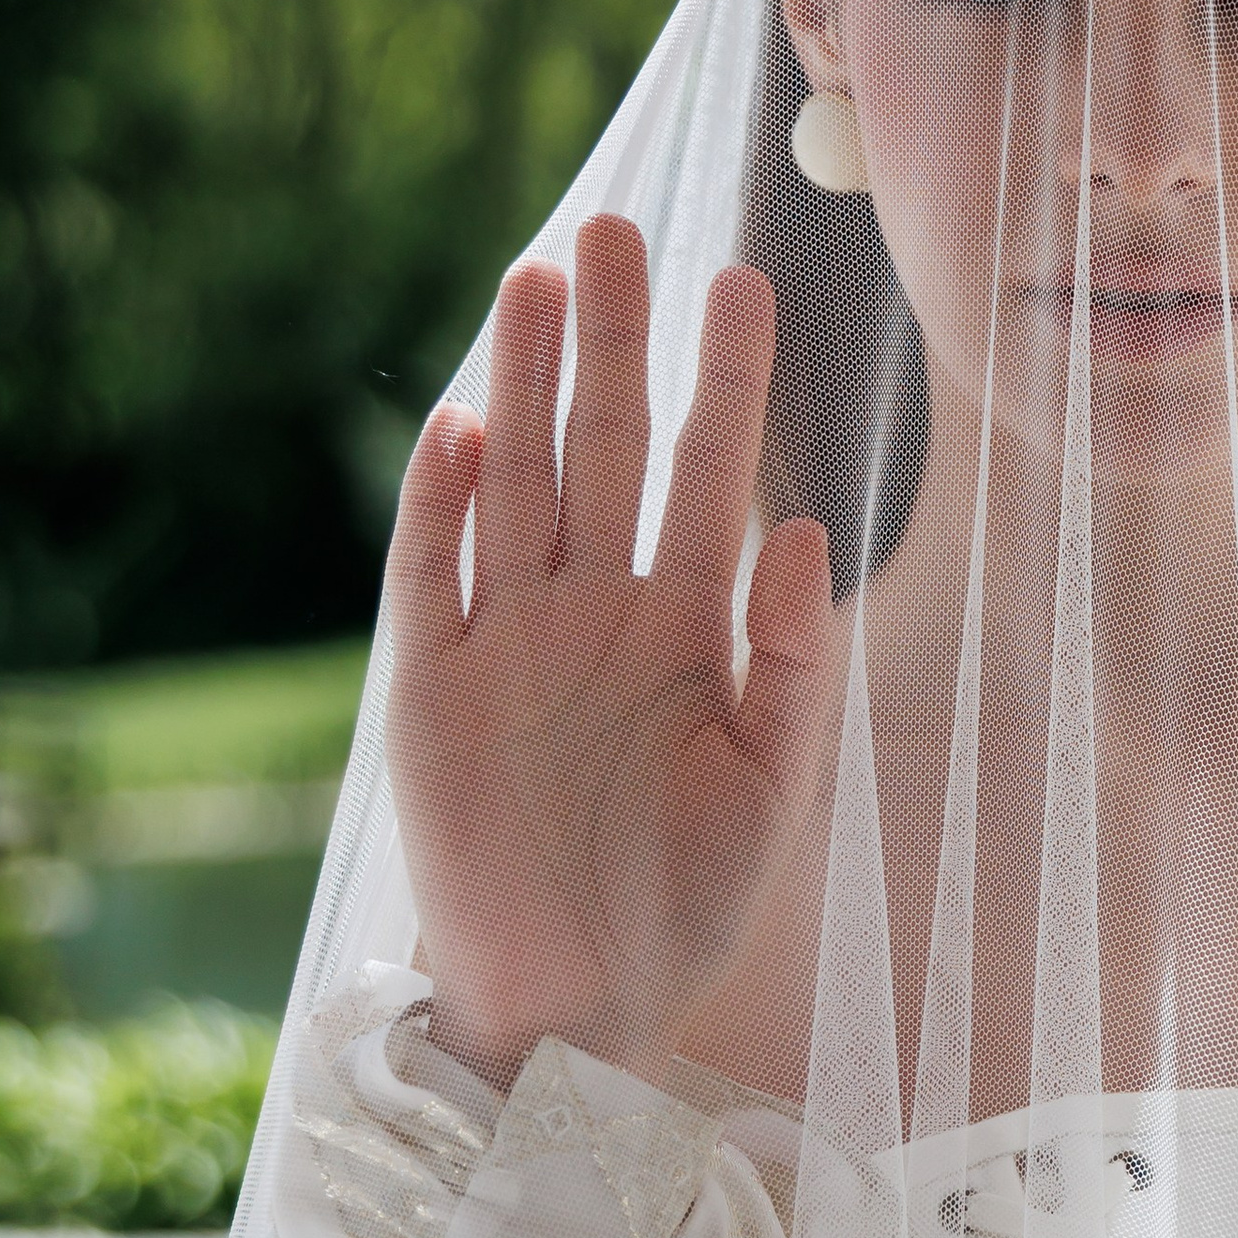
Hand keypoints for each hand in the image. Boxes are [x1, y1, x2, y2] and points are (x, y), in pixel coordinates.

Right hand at [386, 219, 836, 1084]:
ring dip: (518, 381)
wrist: (579, 1008)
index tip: (744, 282)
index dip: (725, 380)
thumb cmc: (687, 903)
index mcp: (685, 625)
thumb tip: (809, 527)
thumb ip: (797, 661)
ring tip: (535, 277)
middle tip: (616, 228)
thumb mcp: (773, 785)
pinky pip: (429, 575)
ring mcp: (505, 640)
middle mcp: (593, 610)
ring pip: (512, 479)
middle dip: (609, 340)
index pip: (707, 472)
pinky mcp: (428, 689)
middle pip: (598, 444)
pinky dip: (437, 502)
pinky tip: (457, 423)